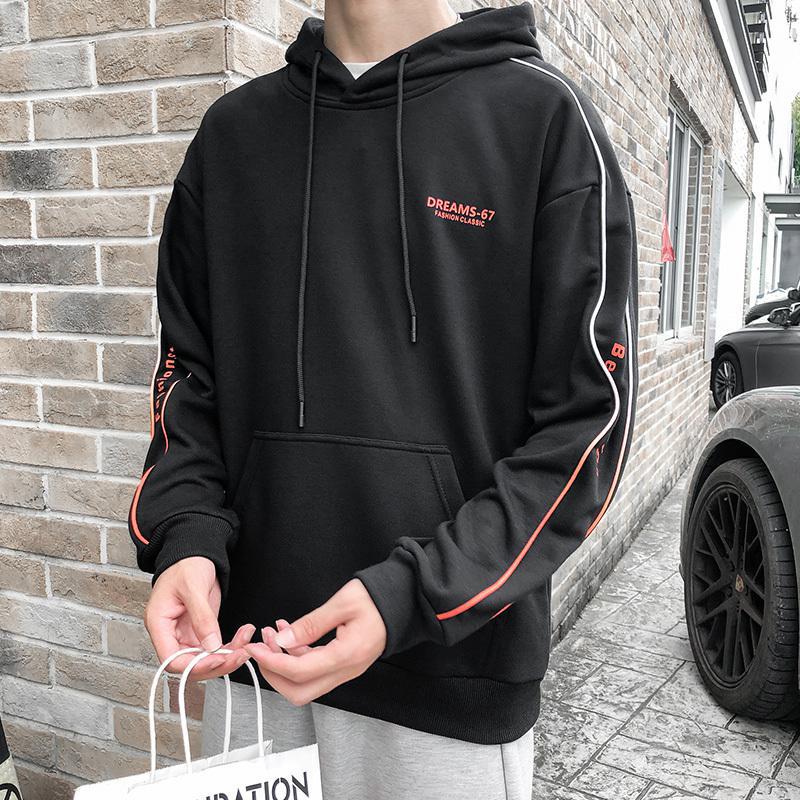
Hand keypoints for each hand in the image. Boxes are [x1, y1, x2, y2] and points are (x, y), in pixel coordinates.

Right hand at [145, 556, 253, 678]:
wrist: (195, 553)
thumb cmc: (186, 564)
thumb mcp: (194, 587)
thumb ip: (202, 617)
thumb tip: (211, 645)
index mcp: (159, 624)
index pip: (171, 660)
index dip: (195, 665)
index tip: (218, 659)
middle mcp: (170, 633)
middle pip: (190, 664)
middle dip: (217, 663)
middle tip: (240, 654)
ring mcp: (185, 633)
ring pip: (205, 658)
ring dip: (228, 656)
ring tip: (247, 644)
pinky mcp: (200, 630)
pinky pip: (214, 647)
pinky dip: (230, 646)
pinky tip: (243, 636)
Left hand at [244, 578, 386, 705]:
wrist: (402, 601)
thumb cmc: (377, 599)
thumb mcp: (342, 603)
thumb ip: (311, 624)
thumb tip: (282, 640)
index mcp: (347, 655)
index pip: (299, 672)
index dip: (271, 662)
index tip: (255, 648)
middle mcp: (347, 670)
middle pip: (300, 692)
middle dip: (274, 674)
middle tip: (260, 649)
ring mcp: (346, 670)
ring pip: (306, 684)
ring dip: (283, 664)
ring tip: (272, 634)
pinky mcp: (344, 664)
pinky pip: (315, 670)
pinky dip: (296, 657)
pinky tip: (289, 635)